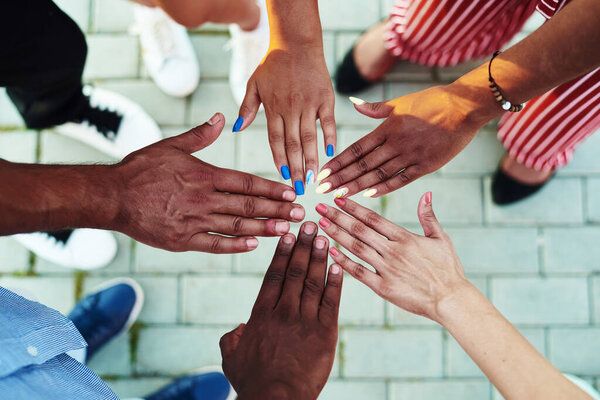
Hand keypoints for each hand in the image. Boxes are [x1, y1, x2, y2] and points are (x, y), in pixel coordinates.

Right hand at [112, 113, 304, 253]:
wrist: (112, 196)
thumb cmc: (141, 169)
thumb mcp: (170, 145)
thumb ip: (200, 135)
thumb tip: (222, 119)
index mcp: (203, 175)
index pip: (246, 183)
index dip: (271, 189)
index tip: (291, 193)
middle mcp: (203, 199)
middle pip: (248, 206)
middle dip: (277, 210)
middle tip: (300, 214)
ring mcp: (193, 222)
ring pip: (236, 226)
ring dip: (264, 228)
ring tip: (286, 229)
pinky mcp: (183, 240)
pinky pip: (214, 244)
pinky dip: (235, 246)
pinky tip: (254, 245)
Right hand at [220, 222, 342, 399]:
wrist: (277, 399)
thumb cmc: (252, 381)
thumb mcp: (231, 357)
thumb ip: (233, 337)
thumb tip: (241, 327)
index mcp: (262, 314)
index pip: (274, 275)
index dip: (282, 253)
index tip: (288, 235)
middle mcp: (284, 311)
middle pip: (295, 271)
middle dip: (303, 246)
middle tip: (310, 225)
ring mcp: (305, 321)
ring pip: (313, 282)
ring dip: (319, 257)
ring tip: (324, 237)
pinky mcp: (325, 332)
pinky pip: (332, 302)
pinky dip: (336, 282)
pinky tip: (339, 265)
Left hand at [235, 47, 336, 194]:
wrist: (297, 42)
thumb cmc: (273, 64)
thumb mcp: (254, 84)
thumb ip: (246, 108)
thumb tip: (235, 129)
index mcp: (273, 108)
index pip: (275, 140)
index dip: (279, 159)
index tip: (282, 177)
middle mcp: (291, 109)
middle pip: (293, 144)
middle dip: (296, 168)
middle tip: (299, 189)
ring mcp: (310, 104)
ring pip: (310, 137)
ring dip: (311, 159)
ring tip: (314, 178)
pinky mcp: (325, 99)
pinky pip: (328, 122)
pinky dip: (330, 137)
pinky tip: (331, 154)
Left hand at [315, 194, 467, 321]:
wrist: (451, 299)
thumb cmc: (448, 269)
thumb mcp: (441, 238)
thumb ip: (428, 216)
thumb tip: (426, 193)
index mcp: (405, 237)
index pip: (373, 218)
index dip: (353, 207)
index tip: (338, 198)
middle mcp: (393, 251)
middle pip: (359, 230)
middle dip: (337, 217)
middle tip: (319, 207)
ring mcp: (387, 269)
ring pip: (356, 248)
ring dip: (336, 235)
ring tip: (320, 225)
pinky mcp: (383, 287)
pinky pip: (358, 272)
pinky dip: (343, 262)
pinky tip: (329, 252)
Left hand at [316, 84, 494, 197]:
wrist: (464, 107)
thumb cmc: (432, 101)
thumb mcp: (401, 102)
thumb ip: (376, 109)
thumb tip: (353, 104)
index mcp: (387, 128)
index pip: (356, 148)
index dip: (338, 162)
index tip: (322, 173)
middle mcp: (396, 143)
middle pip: (363, 164)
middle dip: (340, 178)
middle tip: (321, 190)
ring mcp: (411, 156)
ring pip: (378, 174)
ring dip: (357, 186)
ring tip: (338, 195)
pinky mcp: (426, 165)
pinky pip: (401, 179)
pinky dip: (384, 188)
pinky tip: (368, 195)